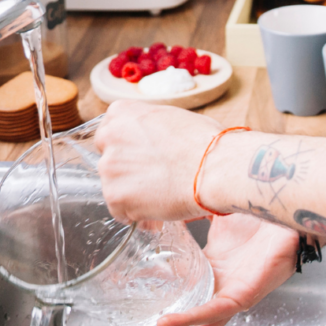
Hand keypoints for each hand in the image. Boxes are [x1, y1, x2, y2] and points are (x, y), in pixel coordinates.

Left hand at [95, 100, 221, 222]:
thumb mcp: (173, 116)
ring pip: (114, 186)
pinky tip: (157, 206)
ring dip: (132, 192)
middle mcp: (110, 137)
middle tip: (153, 175)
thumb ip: (149, 126)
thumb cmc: (204, 141)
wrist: (214, 168)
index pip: (110, 133)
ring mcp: (110, 168)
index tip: (141, 155)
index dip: (128, 147)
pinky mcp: (115, 197)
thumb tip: (149, 138)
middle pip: (110, 159)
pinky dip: (136, 213)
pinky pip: (120, 211)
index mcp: (122, 113)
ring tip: (161, 193)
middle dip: (127, 169)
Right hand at [122, 215, 299, 325]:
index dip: (157, 315)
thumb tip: (162, 197)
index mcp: (212, 273)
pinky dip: (189, 320)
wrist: (287, 207)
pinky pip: (214, 312)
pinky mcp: (245, 294)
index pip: (180, 304)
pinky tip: (167, 322)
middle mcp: (220, 289)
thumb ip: (191, 210)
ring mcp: (233, 295)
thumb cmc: (260, 213)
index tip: (130, 316)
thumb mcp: (215, 213)